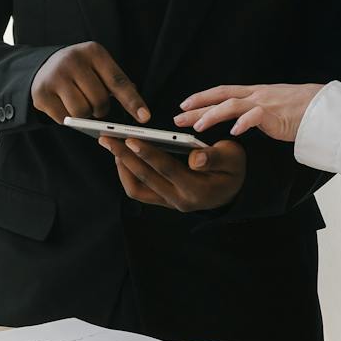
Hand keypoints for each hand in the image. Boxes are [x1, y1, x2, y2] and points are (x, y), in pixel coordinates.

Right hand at [31, 42, 148, 125]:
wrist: (44, 67)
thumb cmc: (82, 71)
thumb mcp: (100, 67)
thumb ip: (118, 84)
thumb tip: (140, 112)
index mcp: (93, 51)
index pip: (118, 81)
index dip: (132, 101)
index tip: (145, 117)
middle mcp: (73, 60)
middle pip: (99, 100)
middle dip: (101, 109)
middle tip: (97, 106)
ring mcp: (55, 76)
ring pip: (81, 111)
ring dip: (85, 115)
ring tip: (81, 104)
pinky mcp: (41, 93)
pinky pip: (64, 118)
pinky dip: (69, 119)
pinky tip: (65, 106)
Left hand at [98, 136, 247, 211]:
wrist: (233, 192)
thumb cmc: (233, 169)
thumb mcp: (233, 158)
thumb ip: (215, 157)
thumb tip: (194, 158)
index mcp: (197, 190)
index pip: (167, 169)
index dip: (148, 154)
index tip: (130, 138)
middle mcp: (180, 201)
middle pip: (145, 178)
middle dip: (123, 156)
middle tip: (106, 137)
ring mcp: (169, 203)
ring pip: (137, 188)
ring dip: (121, 166)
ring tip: (111, 145)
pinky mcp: (162, 200)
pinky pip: (139, 190)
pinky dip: (126, 174)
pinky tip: (122, 156)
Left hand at [174, 83, 323, 142]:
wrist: (323, 107)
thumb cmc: (301, 109)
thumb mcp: (273, 106)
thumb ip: (256, 110)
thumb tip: (242, 119)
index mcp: (255, 93)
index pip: (222, 92)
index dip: (202, 97)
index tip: (185, 104)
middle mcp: (256, 95)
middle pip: (220, 98)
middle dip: (198, 107)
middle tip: (179, 116)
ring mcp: (265, 103)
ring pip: (232, 106)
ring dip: (212, 115)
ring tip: (198, 127)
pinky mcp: (275, 115)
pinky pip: (255, 117)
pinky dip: (243, 124)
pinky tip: (233, 132)